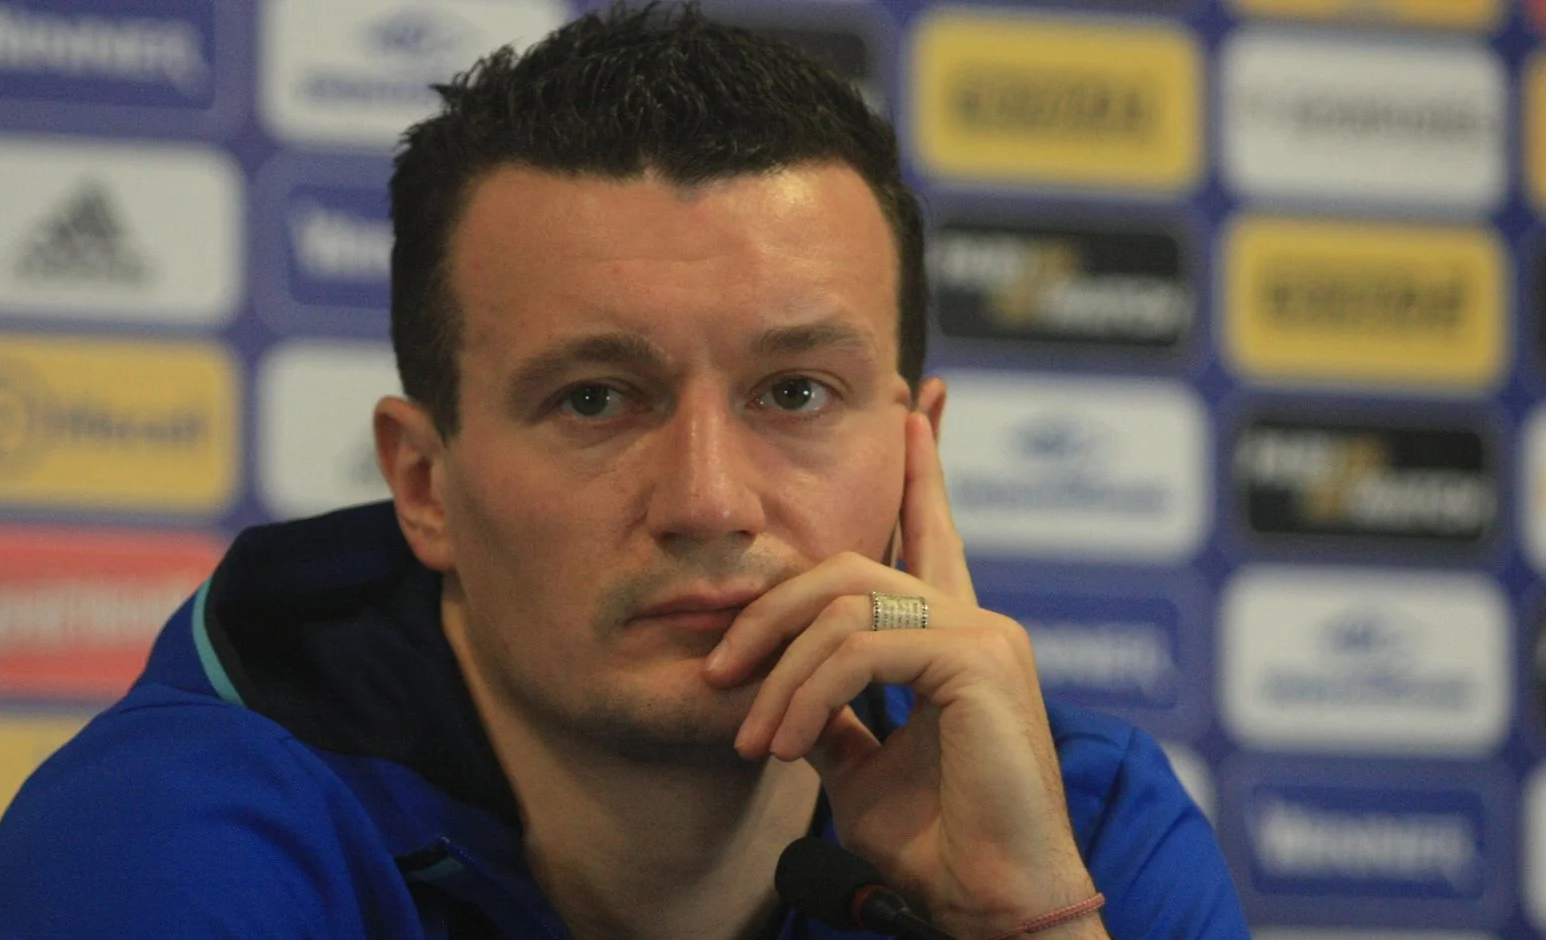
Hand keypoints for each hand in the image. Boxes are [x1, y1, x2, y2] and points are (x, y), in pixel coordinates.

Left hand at [702, 410, 1106, 937]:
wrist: (989, 905)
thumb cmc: (938, 845)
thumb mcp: (862, 766)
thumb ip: (833, 712)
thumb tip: (779, 686)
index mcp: (954, 638)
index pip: (932, 534)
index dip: (920, 473)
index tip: (911, 411)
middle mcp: (977, 623)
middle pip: (850, 567)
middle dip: (770, 610)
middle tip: (717, 670)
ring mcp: (984, 636)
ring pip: (845, 605)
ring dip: (778, 673)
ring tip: (752, 737)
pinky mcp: (980, 662)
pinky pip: (862, 649)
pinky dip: (807, 694)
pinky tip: (786, 742)